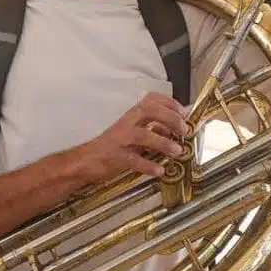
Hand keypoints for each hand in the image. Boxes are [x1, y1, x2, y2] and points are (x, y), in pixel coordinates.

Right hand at [75, 93, 189, 180]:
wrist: (85, 161)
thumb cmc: (111, 147)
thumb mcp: (133, 134)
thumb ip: (152, 130)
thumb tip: (172, 130)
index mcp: (131, 115)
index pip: (151, 99)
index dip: (170, 103)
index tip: (183, 112)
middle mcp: (126, 123)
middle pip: (150, 111)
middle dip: (171, 119)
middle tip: (184, 130)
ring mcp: (120, 139)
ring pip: (143, 135)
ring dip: (163, 142)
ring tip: (177, 151)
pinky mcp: (116, 157)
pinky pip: (134, 160)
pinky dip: (148, 165)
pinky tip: (160, 171)